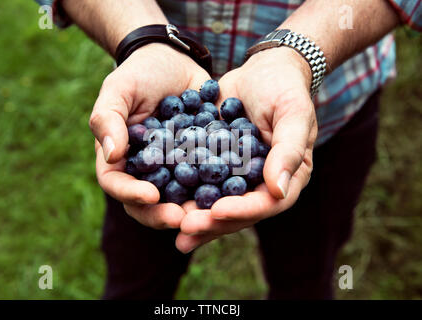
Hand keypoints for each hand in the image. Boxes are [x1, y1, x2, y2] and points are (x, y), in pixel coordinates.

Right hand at [91, 43, 210, 228]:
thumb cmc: (139, 73)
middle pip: (149, 203)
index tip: (151, 195)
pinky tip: (234, 189)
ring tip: (210, 214)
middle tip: (184, 218)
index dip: (131, 195)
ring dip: (193, 209)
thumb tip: (112, 156)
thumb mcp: (118, 90)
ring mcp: (174, 169)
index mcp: (120, 158)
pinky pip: (208, 178)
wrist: (174, 61)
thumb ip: (108, 120)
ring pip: (180, 198)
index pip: (117, 185)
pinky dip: (219, 187)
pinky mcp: (200, 161)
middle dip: (164, 214)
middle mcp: (146, 170)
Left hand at [176, 47, 317, 252]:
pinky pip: (199, 179)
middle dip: (211, 221)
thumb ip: (288, 151)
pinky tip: (159, 196)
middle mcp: (260, 182)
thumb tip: (279, 191)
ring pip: (215, 200)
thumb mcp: (293, 114)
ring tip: (170, 225)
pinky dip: (181, 188)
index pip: (266, 203)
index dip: (243, 211)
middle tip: (185, 228)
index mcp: (286, 176)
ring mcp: (236, 174)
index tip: (218, 212)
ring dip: (194, 214)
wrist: (263, 69)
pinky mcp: (215, 161)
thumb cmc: (285, 88)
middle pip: (237, 210)